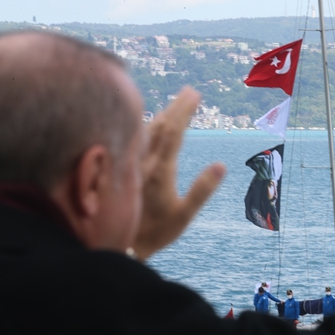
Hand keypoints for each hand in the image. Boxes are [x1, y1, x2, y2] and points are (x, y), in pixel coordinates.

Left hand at [133, 87, 225, 259]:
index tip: (196, 94)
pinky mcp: (123, 167)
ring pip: (146, 129)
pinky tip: (149, 123)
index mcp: (160, 170)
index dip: (185, 110)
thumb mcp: (183, 216)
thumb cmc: (154, 233)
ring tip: (176, 103)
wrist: (113, 243)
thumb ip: (202, 191)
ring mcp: (131, 163)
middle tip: (191, 91)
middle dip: (176, 105)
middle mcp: (143, 162)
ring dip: (162, 113)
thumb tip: (221, 165)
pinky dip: (146, 125)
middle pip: (160, 125)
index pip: (174, 132)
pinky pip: (135, 138)